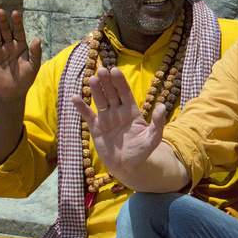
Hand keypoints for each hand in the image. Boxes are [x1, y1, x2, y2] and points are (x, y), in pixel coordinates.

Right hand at [0, 9, 41, 103]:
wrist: (15, 92)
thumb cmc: (26, 78)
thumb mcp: (33, 65)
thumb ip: (36, 53)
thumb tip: (38, 39)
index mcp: (21, 45)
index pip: (18, 31)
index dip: (17, 22)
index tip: (14, 13)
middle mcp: (9, 46)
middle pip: (5, 31)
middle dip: (3, 21)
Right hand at [71, 66, 166, 184]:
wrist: (127, 166)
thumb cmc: (141, 152)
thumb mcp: (153, 138)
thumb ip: (158, 123)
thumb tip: (162, 106)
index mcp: (131, 112)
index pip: (125, 93)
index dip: (120, 82)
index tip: (115, 71)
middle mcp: (118, 112)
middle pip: (112, 94)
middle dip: (107, 82)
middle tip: (102, 70)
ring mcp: (106, 119)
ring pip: (100, 101)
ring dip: (96, 91)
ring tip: (93, 79)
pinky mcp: (96, 128)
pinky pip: (87, 115)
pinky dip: (81, 107)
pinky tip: (75, 97)